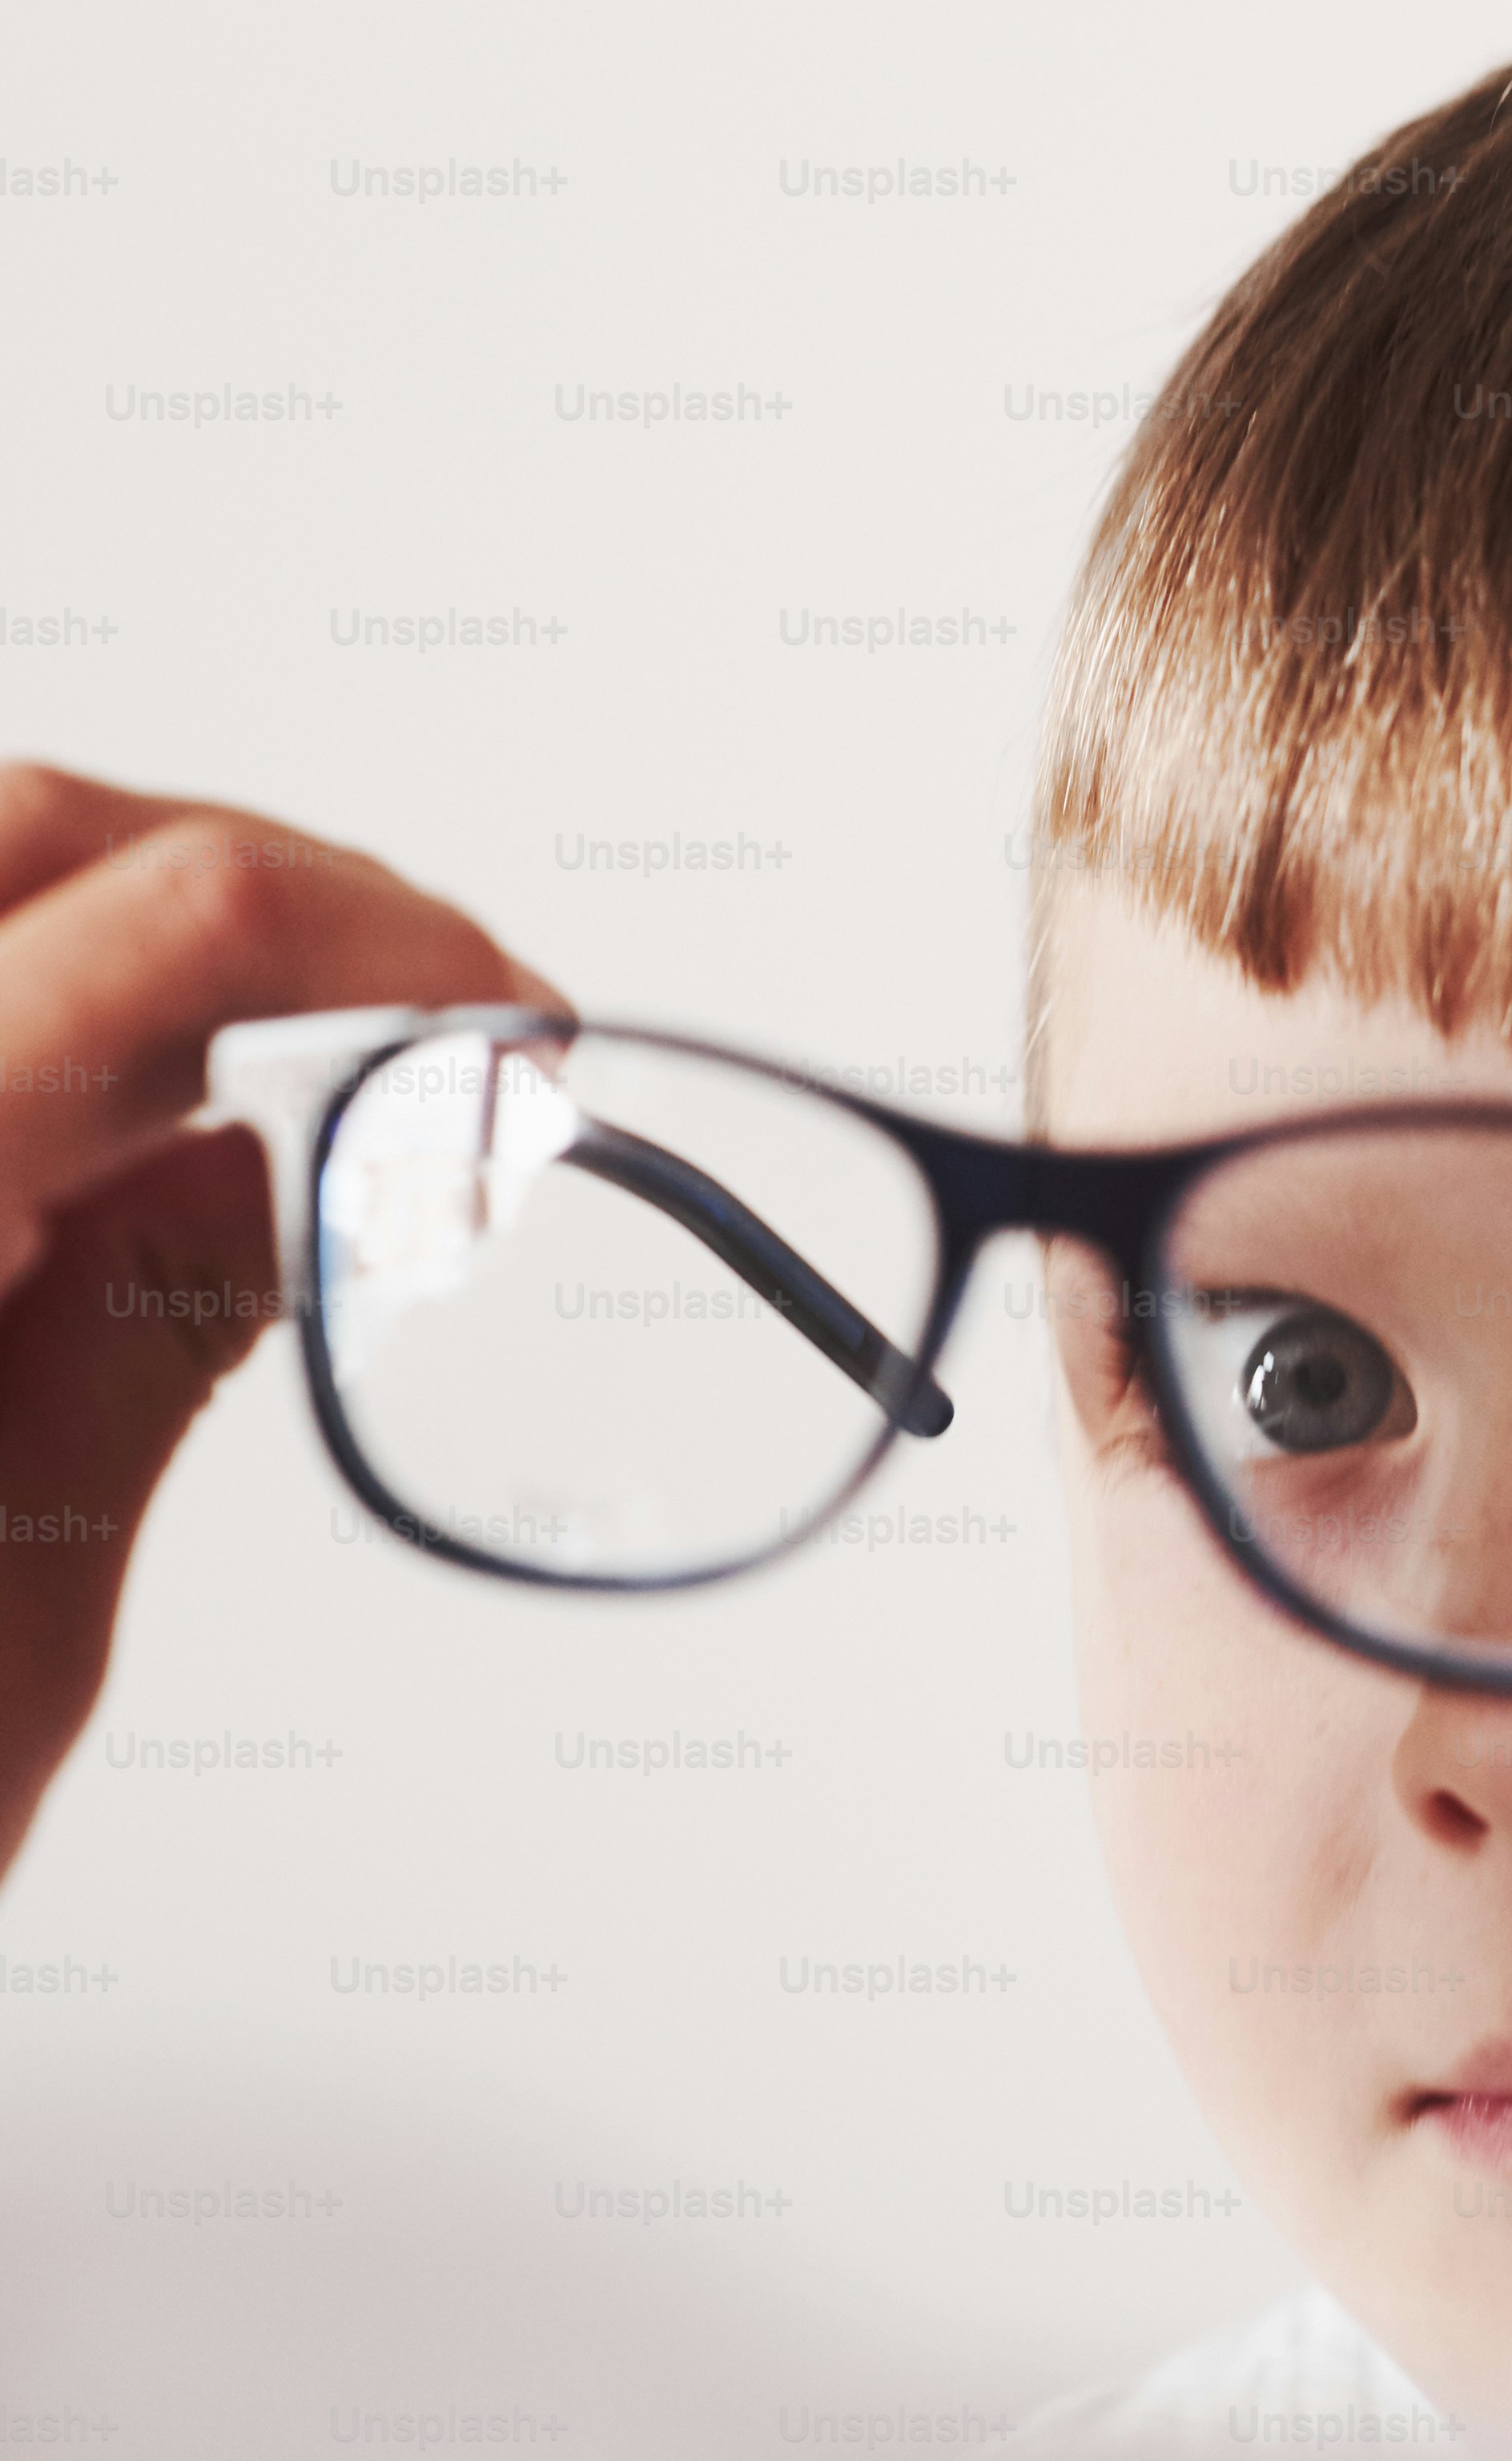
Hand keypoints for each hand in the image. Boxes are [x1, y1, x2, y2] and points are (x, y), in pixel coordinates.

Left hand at [0, 766, 556, 1872]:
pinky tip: (72, 1135)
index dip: (379, 934)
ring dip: (97, 911)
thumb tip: (263, 1158)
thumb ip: (126, 1348)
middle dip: (244, 871)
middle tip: (417, 1007)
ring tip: (249, 1056)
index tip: (511, 1024)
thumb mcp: (0, 1637)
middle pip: (10, 823)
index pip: (156, 920)